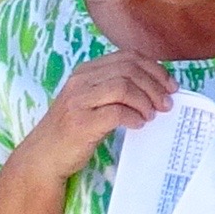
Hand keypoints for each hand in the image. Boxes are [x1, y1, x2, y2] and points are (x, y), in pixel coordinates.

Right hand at [16, 48, 172, 183]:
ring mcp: (79, 101)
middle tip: (166, 104)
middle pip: (129, 70)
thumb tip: (156, 89)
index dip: (154, 69)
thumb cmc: (73, 130)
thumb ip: (116, 90)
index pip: (128, 57)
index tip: (170, 86)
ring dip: (145, 101)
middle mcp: (81, 81)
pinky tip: (138, 124)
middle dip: (154, 86)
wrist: (44, 156)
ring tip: (151, 115)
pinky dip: (133, 117)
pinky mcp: (80, 123)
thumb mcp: (92, 101)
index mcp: (86, 71)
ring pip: (123, 87)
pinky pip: (115, 112)